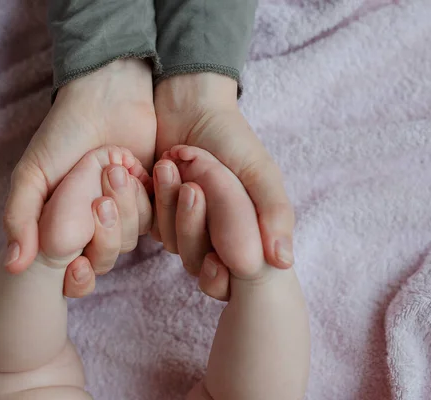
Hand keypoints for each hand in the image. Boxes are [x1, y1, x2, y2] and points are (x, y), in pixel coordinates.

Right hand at [3, 59, 155, 276]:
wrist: (106, 97)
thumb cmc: (63, 135)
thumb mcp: (32, 175)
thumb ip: (20, 218)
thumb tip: (14, 267)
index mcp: (62, 226)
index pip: (73, 273)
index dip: (77, 279)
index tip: (77, 265)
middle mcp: (93, 224)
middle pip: (106, 258)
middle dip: (105, 234)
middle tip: (99, 200)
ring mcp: (122, 211)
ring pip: (132, 238)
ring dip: (125, 208)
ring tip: (115, 169)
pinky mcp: (151, 196)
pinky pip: (157, 218)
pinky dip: (146, 198)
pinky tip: (137, 170)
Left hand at [153, 73, 294, 277]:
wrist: (192, 108)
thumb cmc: (232, 140)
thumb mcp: (260, 173)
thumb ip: (273, 213)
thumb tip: (283, 263)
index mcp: (243, 233)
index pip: (230, 275)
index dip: (220, 276)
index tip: (216, 260)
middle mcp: (213, 236)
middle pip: (196, 260)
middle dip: (192, 225)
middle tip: (192, 187)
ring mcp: (182, 224)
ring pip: (171, 241)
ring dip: (169, 206)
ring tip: (169, 165)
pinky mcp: (155, 212)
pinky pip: (148, 223)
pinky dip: (151, 200)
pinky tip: (156, 169)